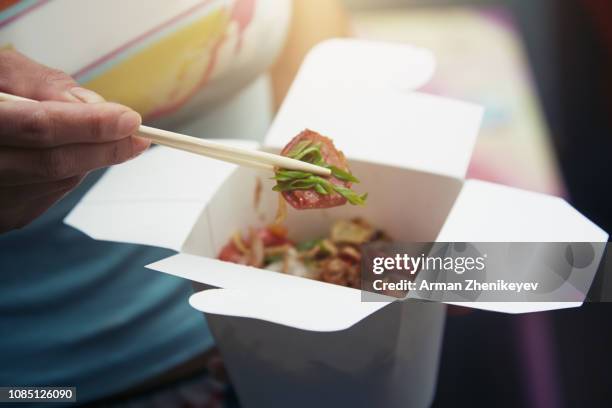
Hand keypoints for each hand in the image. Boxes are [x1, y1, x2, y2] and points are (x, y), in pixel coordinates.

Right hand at [0, 49, 149, 232]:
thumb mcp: (0, 72)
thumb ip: (44, 86)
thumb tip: (96, 106)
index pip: (39, 128)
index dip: (89, 125)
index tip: (130, 120)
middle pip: (52, 163)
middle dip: (103, 149)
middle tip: (137, 137)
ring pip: (54, 183)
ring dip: (88, 161)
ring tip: (102, 140)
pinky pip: (46, 197)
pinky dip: (68, 175)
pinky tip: (69, 157)